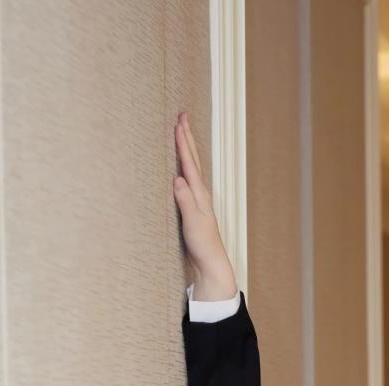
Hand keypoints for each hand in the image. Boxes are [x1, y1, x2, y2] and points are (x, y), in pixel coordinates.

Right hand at [173, 112, 238, 299]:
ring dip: (186, 150)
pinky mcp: (192, 209)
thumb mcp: (192, 223)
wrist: (211, 265)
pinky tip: (180, 167)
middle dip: (186, 138)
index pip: (190, 163)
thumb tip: (177, 179)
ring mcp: (197, 200)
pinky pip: (187, 180)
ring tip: (182, 134)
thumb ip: (185, 201)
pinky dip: (184, 167)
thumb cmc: (203, 246)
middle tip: (182, 116)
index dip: (183, 143)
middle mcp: (200, 194)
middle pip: (193, 160)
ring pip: (191, 168)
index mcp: (199, 194)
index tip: (178, 122)